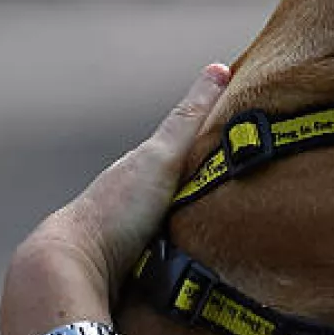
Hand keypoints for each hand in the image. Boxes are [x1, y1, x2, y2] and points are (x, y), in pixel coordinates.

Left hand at [0, 64, 231, 334]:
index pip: (190, 143)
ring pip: (185, 217)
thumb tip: (220, 68)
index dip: (219, 136)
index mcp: (147, 165)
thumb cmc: (116, 207)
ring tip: (243, 221)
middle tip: (257, 179)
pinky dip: (197, 247)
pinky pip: (180, 250)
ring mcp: (143, 231)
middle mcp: (143, 196)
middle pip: (190, 182)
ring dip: (208, 219)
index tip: (251, 132)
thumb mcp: (162, 155)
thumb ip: (191, 118)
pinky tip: (213, 251)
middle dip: (218, 181)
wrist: (75, 266)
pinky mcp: (147, 264)